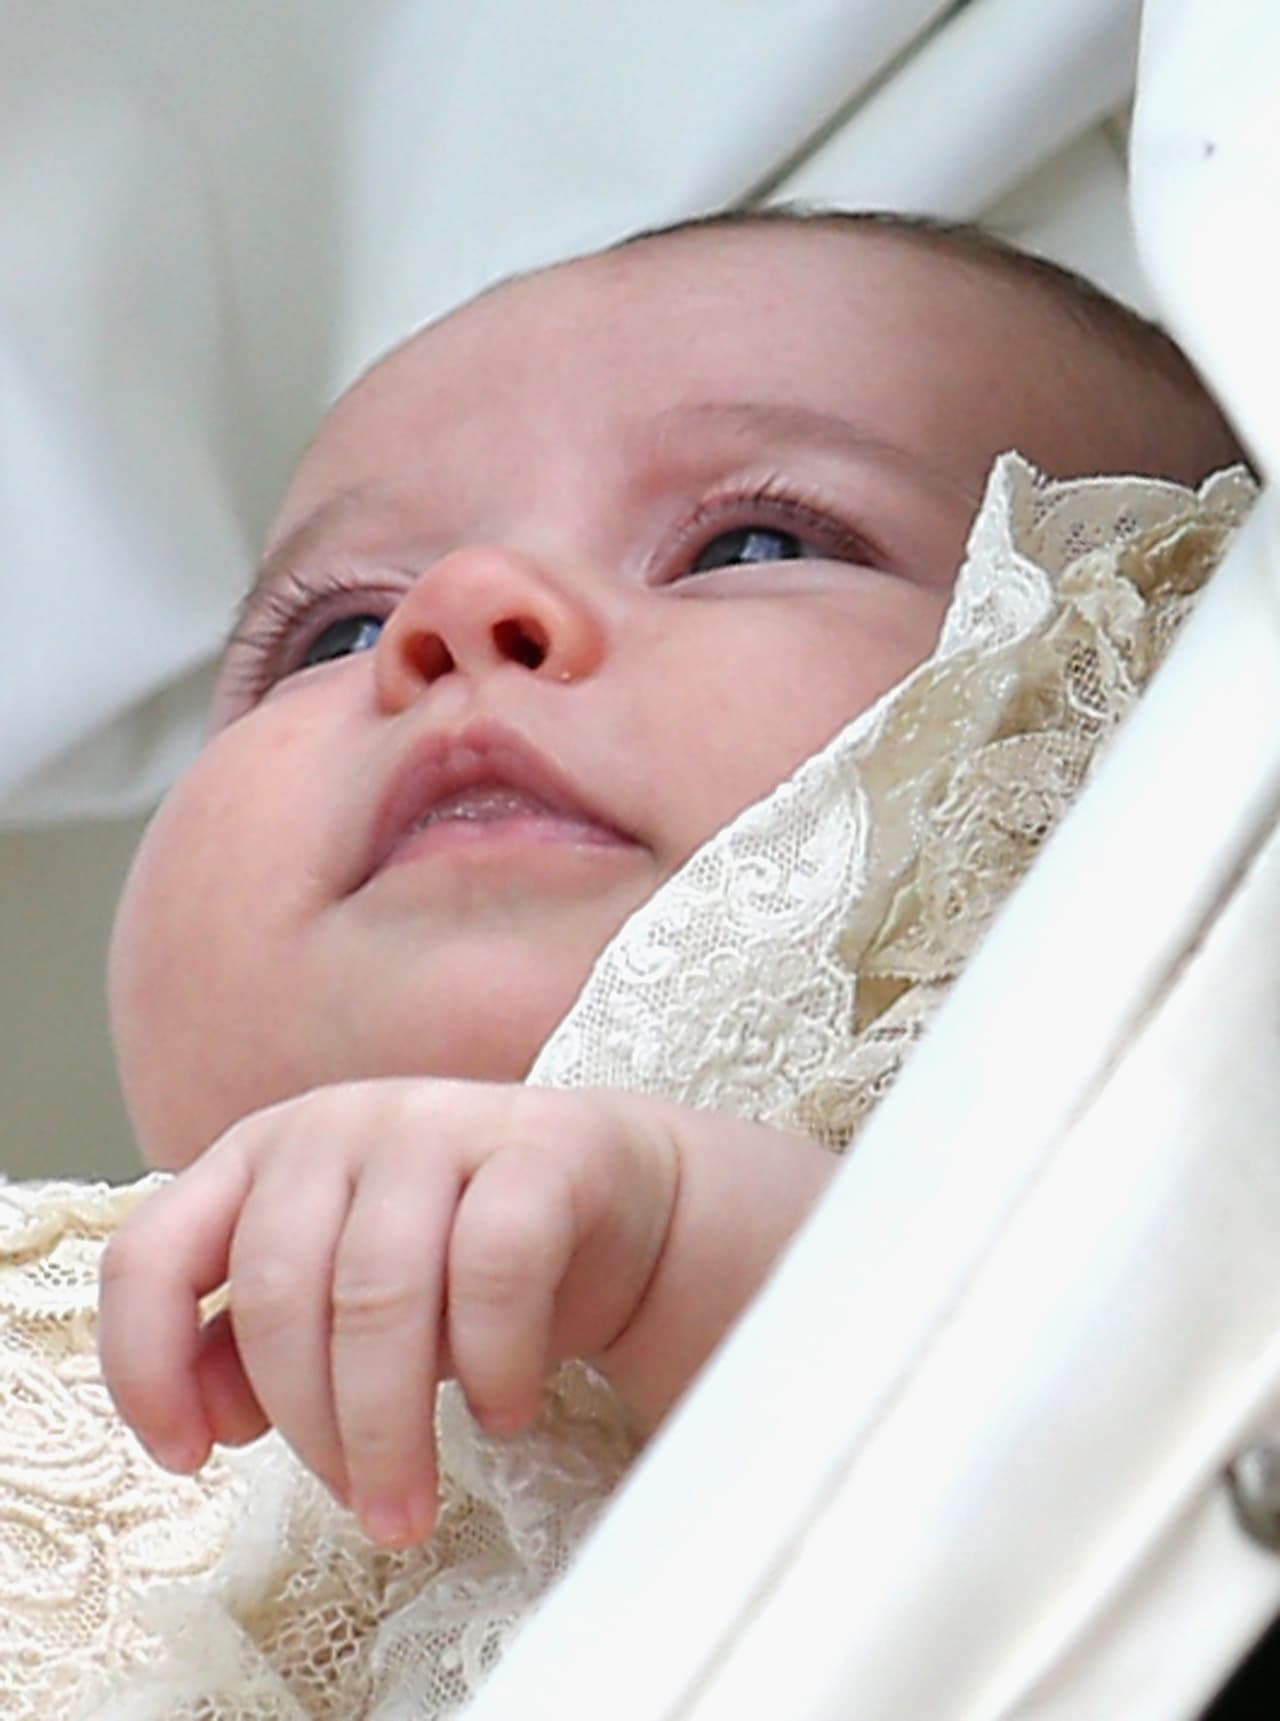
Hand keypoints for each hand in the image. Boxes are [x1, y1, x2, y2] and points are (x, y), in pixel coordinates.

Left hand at [99, 1079, 679, 1547]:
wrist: (617, 1198)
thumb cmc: (457, 1257)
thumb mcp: (339, 1305)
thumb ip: (255, 1351)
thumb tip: (204, 1421)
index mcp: (263, 1153)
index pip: (154, 1253)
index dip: (145, 1367)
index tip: (185, 1462)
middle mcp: (339, 1122)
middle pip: (280, 1296)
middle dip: (312, 1431)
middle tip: (362, 1513)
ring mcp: (440, 1123)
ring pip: (381, 1293)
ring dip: (391, 1428)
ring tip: (414, 1505)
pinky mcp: (540, 1149)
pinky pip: (494, 1272)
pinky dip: (492, 1365)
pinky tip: (503, 1410)